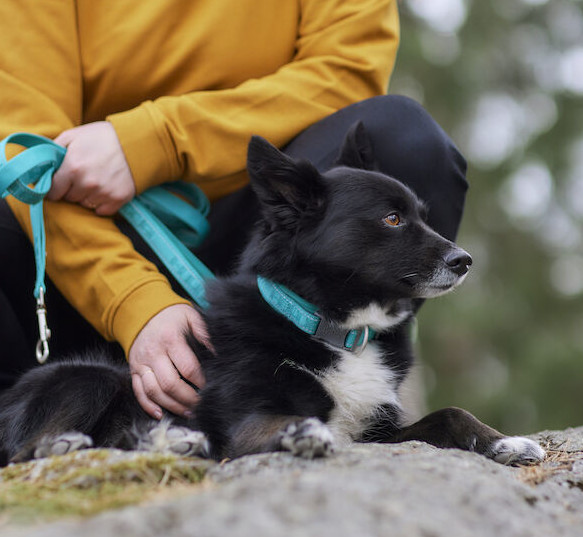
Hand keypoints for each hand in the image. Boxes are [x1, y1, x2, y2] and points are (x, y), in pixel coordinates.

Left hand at [49, 121, 135, 214]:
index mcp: (72, 168)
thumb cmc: (102, 136)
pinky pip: (102, 211)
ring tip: (96, 181)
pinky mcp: (119, 199)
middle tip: (81, 177)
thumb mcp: (73, 136)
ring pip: (85, 204)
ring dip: (87, 196)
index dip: (54, 187)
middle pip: (69, 198)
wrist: (137, 142)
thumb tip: (42, 166)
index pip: (53, 191)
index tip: (59, 184)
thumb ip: (54, 151)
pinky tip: (105, 190)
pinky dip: (101, 203)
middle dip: (72, 189)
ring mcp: (104, 193)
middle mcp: (87, 184)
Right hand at [128, 304, 207, 418]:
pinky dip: (148, 406)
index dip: (200, 381)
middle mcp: (153, 353)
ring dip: (171, 406)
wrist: (142, 311)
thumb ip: (204, 333)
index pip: (187, 367)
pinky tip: (161, 414)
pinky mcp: (133, 370)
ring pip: (154, 392)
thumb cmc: (172, 316)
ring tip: (187, 412)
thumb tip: (216, 354)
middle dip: (187, 398)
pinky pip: (138, 392)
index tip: (209, 387)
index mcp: (170, 339)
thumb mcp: (191, 316)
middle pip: (170, 384)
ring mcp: (141, 363)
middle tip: (200, 404)